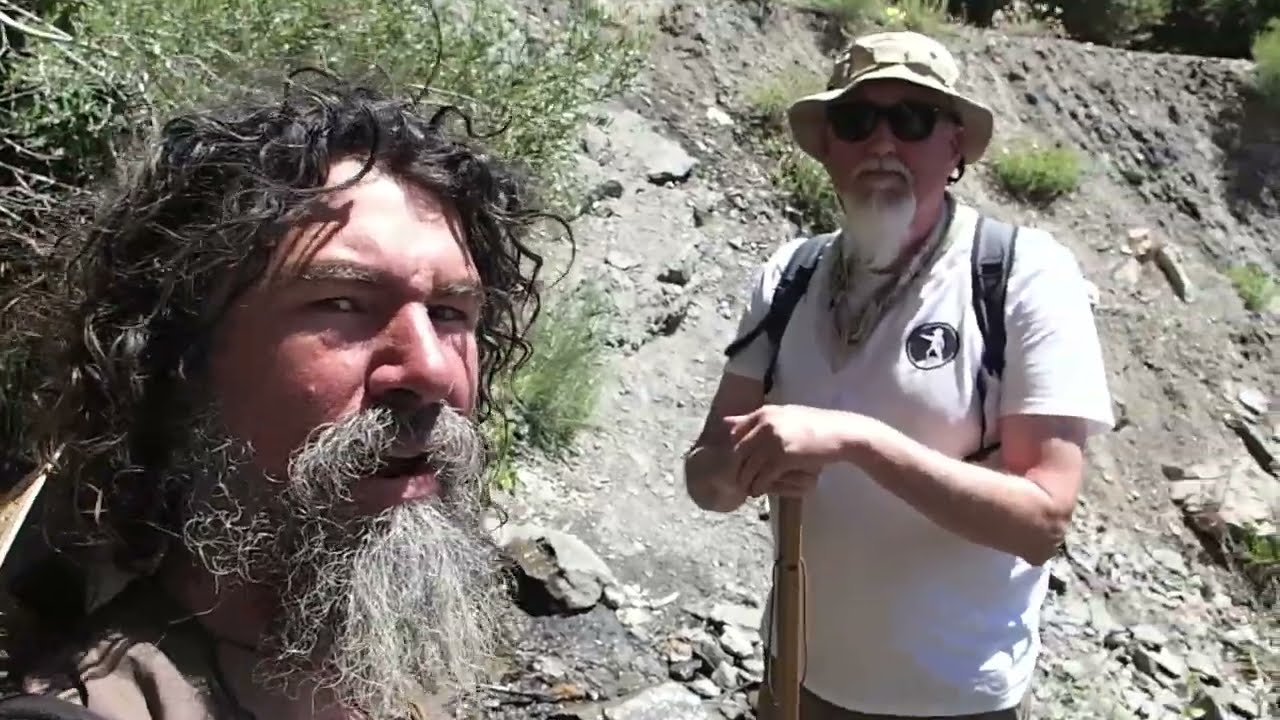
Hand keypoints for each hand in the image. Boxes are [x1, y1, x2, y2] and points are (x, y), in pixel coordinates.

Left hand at [724, 404, 862, 498]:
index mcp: (764, 413)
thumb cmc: (815, 425)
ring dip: (746, 481)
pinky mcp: (784, 457)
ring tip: (748, 489)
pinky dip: (758, 487)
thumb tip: (728, 422)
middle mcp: (765, 424)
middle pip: (738, 451)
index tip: (734, 463)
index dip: (731, 450)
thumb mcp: (784, 416)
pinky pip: (763, 476)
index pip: (735, 432)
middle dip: (735, 469)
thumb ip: (760, 421)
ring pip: (748, 466)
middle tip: (736, 481)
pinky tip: (759, 492)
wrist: (841, 432)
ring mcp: (773, 440)